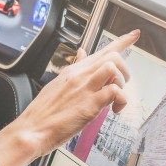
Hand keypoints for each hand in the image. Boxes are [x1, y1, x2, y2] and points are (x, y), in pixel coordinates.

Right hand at [0, 29, 139, 165]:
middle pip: (112, 56)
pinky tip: (115, 110)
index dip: (122, 41)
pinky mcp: (89, 104)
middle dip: (125, 70)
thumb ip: (73, 69)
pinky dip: (122, 101)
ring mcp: (84, 88)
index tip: (134, 35)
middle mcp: (79, 75)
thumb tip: (82, 54)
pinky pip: (115, 92)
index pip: (101, 50)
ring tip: (116, 100)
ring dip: (122, 83)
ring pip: (113, 68)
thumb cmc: (43, 113)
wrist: (30, 130)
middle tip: (121, 86)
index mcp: (73, 71)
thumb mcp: (57, 84)